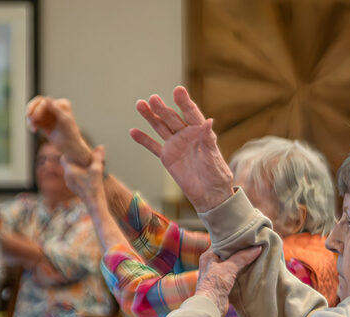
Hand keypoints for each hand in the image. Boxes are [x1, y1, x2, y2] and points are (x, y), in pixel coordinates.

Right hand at [26, 96, 91, 165]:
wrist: (70, 148)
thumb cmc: (70, 134)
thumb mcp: (64, 120)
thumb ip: (55, 109)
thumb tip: (46, 98)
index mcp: (62, 104)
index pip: (44, 102)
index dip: (38, 109)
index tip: (36, 119)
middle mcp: (55, 107)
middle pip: (37, 104)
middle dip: (31, 111)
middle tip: (28, 118)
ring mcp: (49, 114)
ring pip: (33, 111)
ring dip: (30, 119)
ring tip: (33, 128)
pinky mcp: (44, 122)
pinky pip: (33, 119)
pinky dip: (31, 123)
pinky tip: (34, 130)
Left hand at [61, 145, 106, 211]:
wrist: (94, 203)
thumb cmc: (94, 186)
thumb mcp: (97, 170)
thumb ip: (97, 157)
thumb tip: (101, 146)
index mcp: (69, 170)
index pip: (64, 157)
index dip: (70, 154)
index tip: (77, 153)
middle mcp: (67, 177)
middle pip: (68, 164)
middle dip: (75, 161)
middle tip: (84, 159)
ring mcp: (69, 183)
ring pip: (71, 171)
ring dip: (77, 169)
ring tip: (87, 168)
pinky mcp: (73, 188)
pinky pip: (73, 178)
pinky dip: (79, 175)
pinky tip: (88, 177)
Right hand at [129, 86, 233, 212]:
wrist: (209, 193)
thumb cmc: (217, 174)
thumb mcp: (213, 156)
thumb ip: (208, 139)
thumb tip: (208, 121)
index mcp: (200, 131)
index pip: (191, 113)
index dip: (184, 102)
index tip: (178, 90)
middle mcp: (186, 135)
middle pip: (172, 118)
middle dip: (162, 108)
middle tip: (153, 99)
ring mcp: (175, 145)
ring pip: (160, 127)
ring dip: (150, 117)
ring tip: (140, 104)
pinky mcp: (167, 157)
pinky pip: (153, 146)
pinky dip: (143, 140)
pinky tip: (133, 131)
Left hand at [195, 246, 262, 316]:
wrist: (211, 305)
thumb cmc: (214, 284)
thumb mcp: (229, 267)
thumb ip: (243, 257)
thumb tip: (257, 248)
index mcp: (208, 256)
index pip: (221, 243)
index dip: (232, 239)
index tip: (244, 236)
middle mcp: (211, 264)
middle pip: (227, 254)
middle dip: (239, 251)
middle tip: (251, 244)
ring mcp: (217, 274)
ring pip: (231, 264)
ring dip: (241, 262)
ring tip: (253, 255)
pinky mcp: (223, 284)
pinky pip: (234, 274)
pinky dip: (241, 272)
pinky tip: (251, 269)